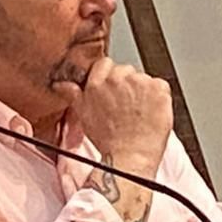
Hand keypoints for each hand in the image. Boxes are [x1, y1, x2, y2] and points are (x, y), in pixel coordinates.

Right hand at [55, 57, 170, 178]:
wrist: (130, 157)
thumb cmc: (108, 141)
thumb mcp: (83, 115)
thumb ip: (72, 94)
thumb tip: (61, 85)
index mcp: (98, 82)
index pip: (105, 64)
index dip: (109, 79)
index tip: (112, 92)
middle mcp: (119, 78)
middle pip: (125, 70)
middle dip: (126, 85)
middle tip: (125, 107)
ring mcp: (141, 82)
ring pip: (143, 78)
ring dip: (142, 91)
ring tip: (138, 113)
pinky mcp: (160, 89)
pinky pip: (160, 86)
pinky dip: (158, 97)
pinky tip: (151, 112)